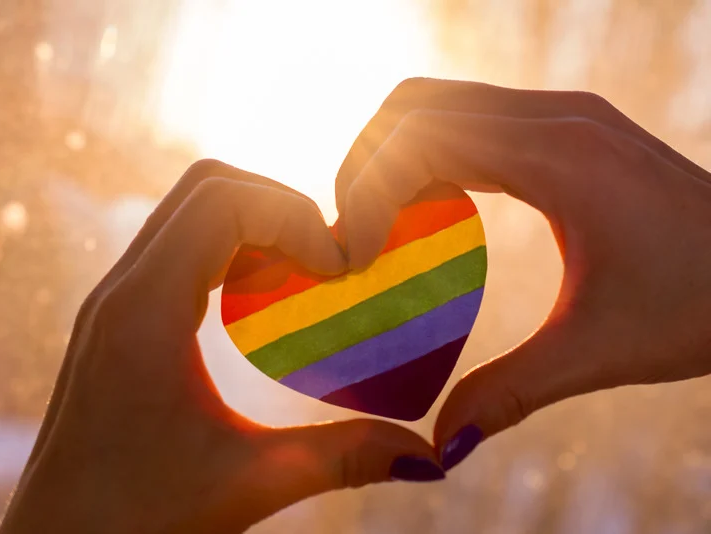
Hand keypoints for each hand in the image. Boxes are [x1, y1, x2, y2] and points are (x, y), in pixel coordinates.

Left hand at [0, 160, 441, 533]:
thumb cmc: (134, 523)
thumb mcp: (248, 484)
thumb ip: (343, 459)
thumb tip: (432, 457)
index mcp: (144, 311)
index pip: (222, 201)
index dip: (295, 214)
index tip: (341, 268)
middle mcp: (120, 290)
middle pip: (207, 187)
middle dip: (281, 207)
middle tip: (330, 263)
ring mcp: (114, 301)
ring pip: (189, 212)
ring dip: (256, 226)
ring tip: (305, 279)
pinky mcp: (118, 319)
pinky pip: (179, 249)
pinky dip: (232, 253)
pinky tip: (266, 306)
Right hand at [336, 78, 710, 471]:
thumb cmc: (703, 304)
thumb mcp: (598, 352)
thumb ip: (510, 393)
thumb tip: (440, 446)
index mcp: (557, 157)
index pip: (418, 138)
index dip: (365, 190)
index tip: (354, 256)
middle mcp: (554, 117)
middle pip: (411, 105)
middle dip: (363, 165)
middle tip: (353, 236)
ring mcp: (561, 113)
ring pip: (435, 102)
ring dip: (391, 155)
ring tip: (379, 223)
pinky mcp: (565, 126)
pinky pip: (468, 118)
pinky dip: (427, 153)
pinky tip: (430, 211)